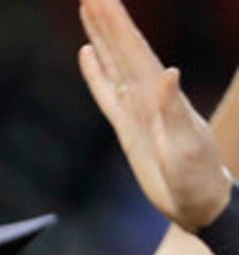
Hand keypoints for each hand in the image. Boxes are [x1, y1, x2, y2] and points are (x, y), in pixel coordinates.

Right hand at [78, 0, 231, 230]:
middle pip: (123, 50)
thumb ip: (174, 110)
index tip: (104, 0)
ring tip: (88, 11)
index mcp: (160, 97)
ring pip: (114, 64)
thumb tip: (167, 73)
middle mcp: (148, 96)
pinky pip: (106, 93)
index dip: (119, 26)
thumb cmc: (196, 178)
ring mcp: (136, 109)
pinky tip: (88, 55)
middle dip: (108, 22)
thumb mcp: (186, 146)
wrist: (197, 203)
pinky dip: (96, 73)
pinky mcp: (127, 126)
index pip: (135, 53)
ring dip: (102, 37)